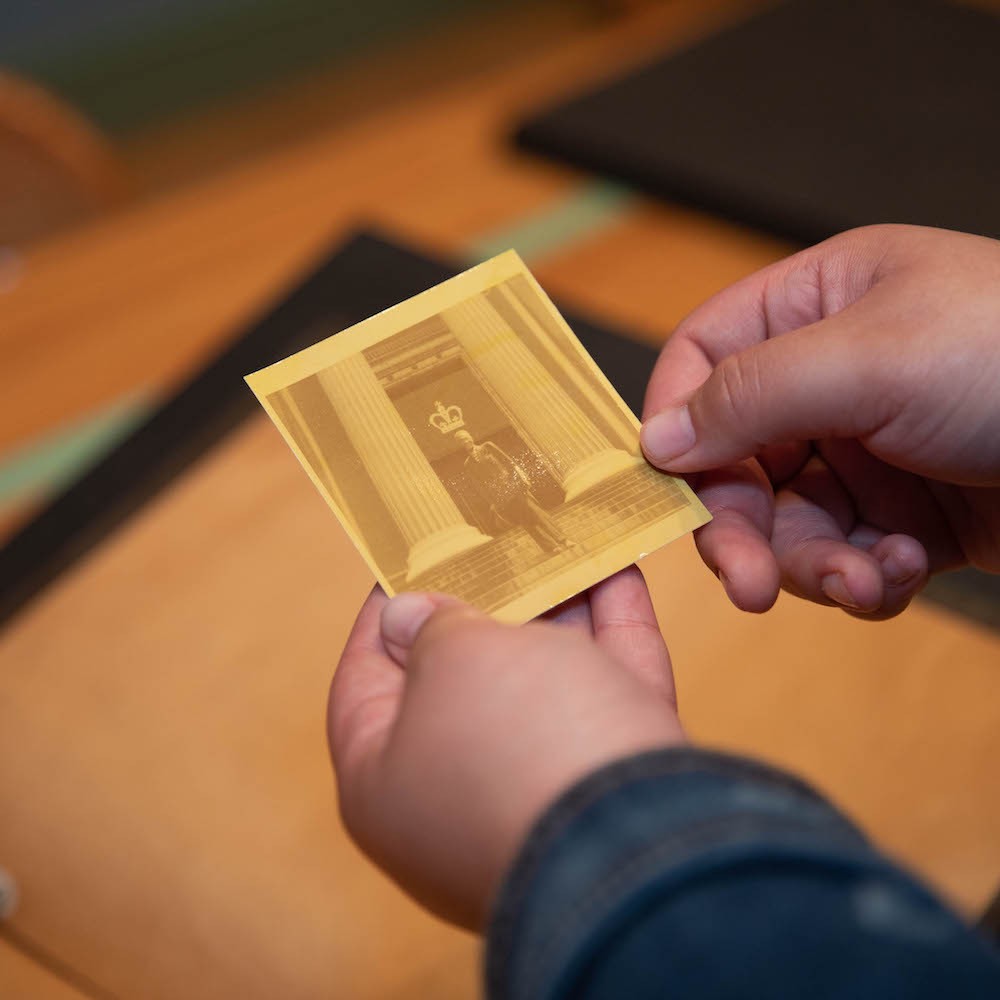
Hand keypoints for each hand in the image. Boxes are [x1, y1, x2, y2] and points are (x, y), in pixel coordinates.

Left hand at [327, 567, 683, 928]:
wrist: (641, 842)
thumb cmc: (514, 741)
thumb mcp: (453, 661)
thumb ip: (431, 626)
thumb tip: (405, 615)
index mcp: (386, 778)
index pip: (364, 680)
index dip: (382, 612)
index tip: (405, 556)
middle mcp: (456, 790)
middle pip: (462, 677)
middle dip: (482, 601)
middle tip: (491, 537)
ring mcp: (539, 788)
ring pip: (543, 679)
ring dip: (555, 606)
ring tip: (557, 538)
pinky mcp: (612, 778)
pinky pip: (606, 688)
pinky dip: (611, 629)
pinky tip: (618, 566)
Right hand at [641, 224, 999, 618]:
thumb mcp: (871, 358)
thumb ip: (748, 395)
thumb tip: (653, 439)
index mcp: (817, 308)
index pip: (703, 360)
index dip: (675, 423)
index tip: (668, 488)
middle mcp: (831, 378)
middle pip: (734, 460)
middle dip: (742, 527)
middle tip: (747, 585)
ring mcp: (868, 450)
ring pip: (784, 523)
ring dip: (811, 565)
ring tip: (864, 579)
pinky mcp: (904, 515)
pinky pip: (840, 556)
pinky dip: (860, 578)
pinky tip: (901, 572)